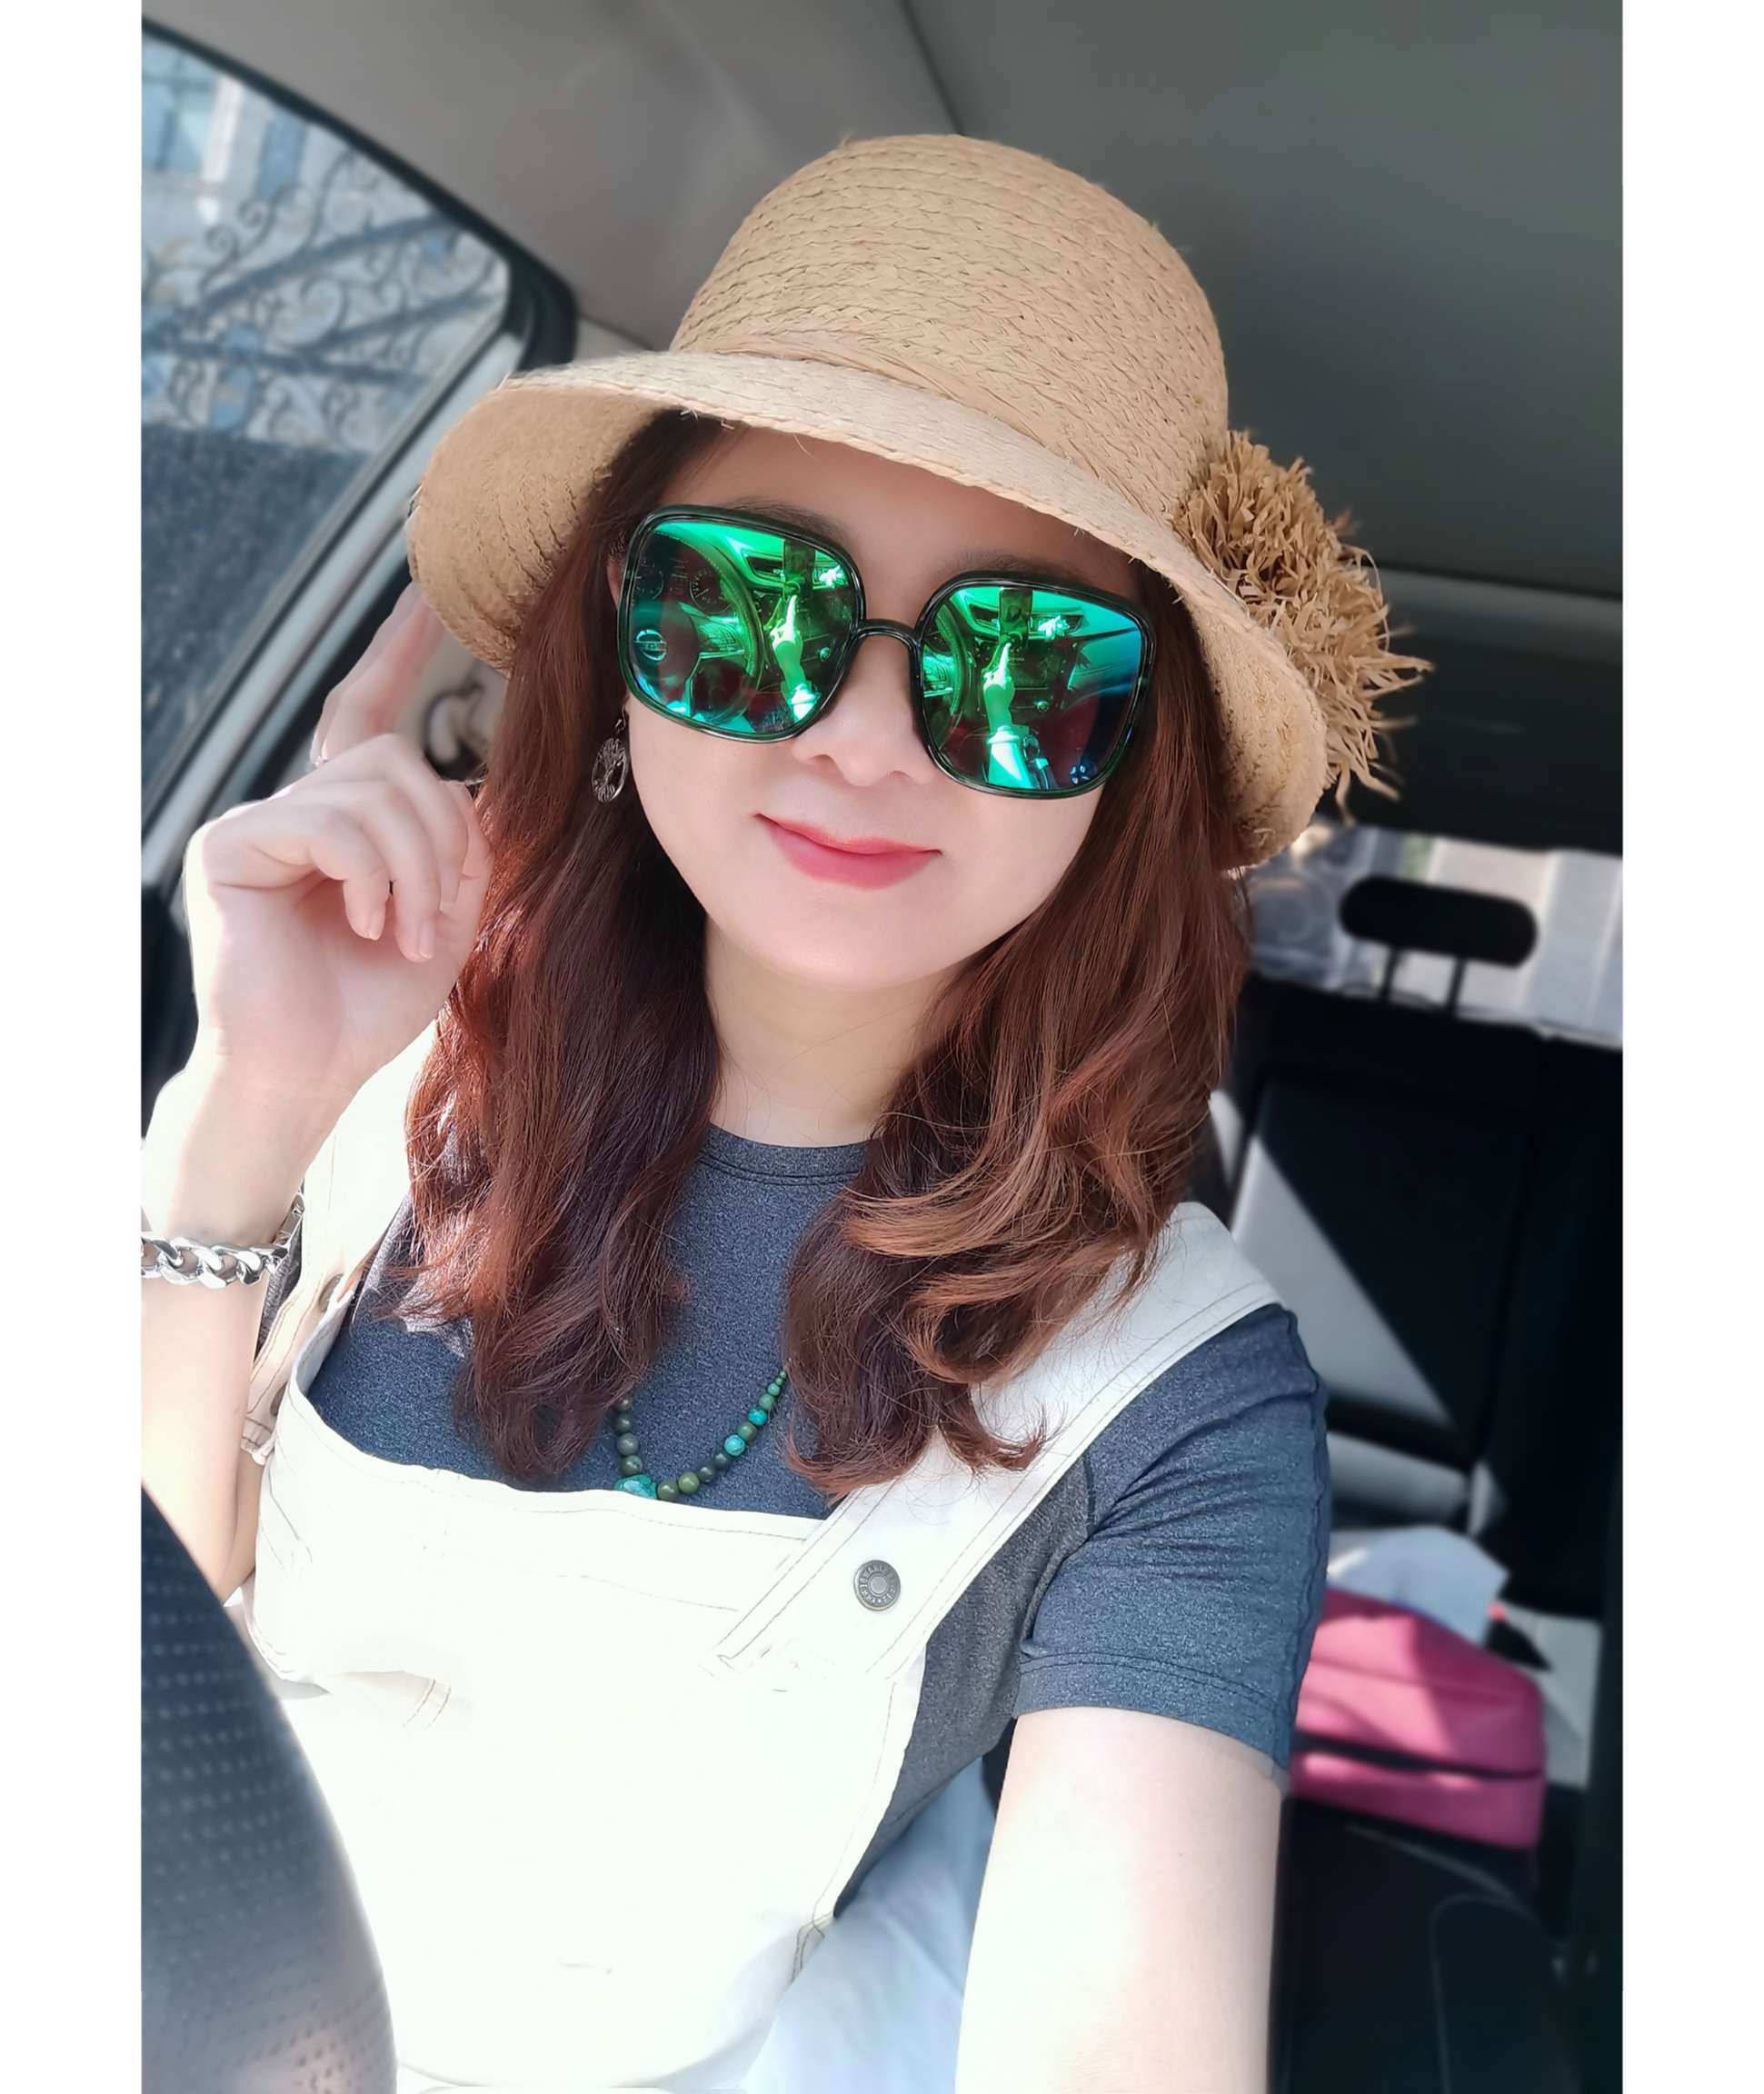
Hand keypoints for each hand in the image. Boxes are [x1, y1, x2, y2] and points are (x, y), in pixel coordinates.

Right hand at [180, 583, 491, 1111]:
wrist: (309, 1070)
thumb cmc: (371, 1003)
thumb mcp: (447, 915)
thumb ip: (461, 845)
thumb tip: (475, 782)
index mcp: (349, 818)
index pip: (370, 714)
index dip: (396, 654)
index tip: (429, 597)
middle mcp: (301, 807)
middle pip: (398, 761)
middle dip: (442, 838)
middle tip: (437, 915)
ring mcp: (261, 821)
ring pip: (375, 791)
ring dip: (414, 869)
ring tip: (406, 933)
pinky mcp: (232, 845)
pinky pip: (331, 822)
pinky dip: (370, 875)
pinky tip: (366, 922)